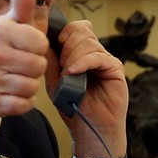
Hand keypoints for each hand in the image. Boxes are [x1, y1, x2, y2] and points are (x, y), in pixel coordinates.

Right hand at [0, 0, 48, 136]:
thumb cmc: (3, 52)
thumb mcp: (13, 26)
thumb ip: (21, 5)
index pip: (41, 43)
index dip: (39, 49)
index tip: (24, 49)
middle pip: (38, 66)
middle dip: (34, 70)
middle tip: (20, 67)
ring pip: (31, 86)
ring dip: (28, 86)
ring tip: (14, 80)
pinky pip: (23, 104)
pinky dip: (22, 102)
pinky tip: (10, 95)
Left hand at [46, 20, 128, 157]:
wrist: (89, 128)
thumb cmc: (73, 106)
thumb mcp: (55, 82)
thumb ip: (51, 62)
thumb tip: (42, 42)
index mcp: (80, 53)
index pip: (74, 28)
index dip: (63, 32)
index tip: (54, 44)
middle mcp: (94, 53)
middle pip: (81, 31)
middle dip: (67, 44)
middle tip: (61, 64)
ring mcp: (105, 59)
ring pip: (89, 42)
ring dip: (73, 56)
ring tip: (67, 74)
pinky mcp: (114, 68)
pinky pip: (98, 57)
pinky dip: (83, 62)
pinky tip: (74, 72)